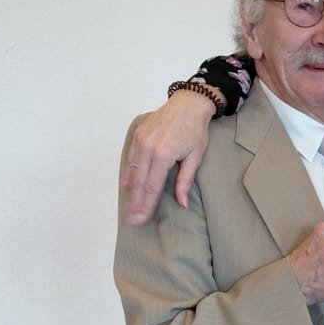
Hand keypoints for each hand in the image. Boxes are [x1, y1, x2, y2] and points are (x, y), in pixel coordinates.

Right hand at [122, 90, 216, 223]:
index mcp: (164, 155)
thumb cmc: (195, 130)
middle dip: (136, 203)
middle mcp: (148, 148)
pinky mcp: (137, 136)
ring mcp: (141, 141)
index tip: (142, 218)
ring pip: (132, 172)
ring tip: (129, 208)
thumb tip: (182, 204)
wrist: (188, 104)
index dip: (147, 205)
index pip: (152, 186)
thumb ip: (185, 181)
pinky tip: (127, 187)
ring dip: (130, 192)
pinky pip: (130, 159)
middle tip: (132, 220)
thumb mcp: (196, 157)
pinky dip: (128, 175)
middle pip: (139, 183)